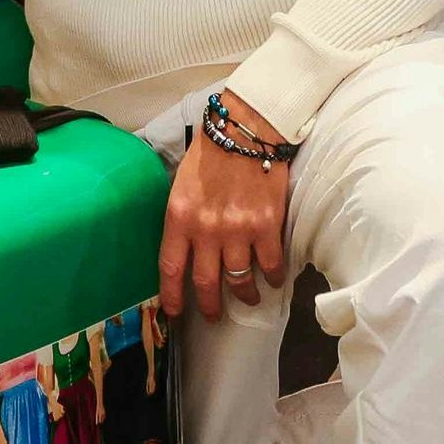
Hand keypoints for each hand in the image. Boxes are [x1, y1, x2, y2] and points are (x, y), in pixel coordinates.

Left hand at [158, 95, 293, 322]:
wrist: (246, 128)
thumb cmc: (211, 151)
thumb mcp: (181, 183)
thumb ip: (183, 216)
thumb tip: (186, 243)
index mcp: (179, 217)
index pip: (171, 268)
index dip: (172, 296)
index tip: (174, 313)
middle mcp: (206, 230)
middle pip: (205, 283)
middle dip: (209, 306)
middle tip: (214, 316)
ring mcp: (238, 230)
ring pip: (239, 280)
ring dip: (244, 295)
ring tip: (248, 299)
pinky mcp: (267, 226)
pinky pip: (270, 265)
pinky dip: (272, 277)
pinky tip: (272, 279)